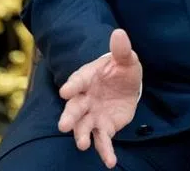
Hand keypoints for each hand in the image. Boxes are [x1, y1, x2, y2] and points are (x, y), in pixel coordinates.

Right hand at [58, 29, 142, 168]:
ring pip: (84, 127)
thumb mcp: (125, 59)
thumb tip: (120, 33)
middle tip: (64, 126)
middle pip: (74, 108)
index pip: (77, 81)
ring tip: (82, 145)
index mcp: (87, 78)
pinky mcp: (104, 127)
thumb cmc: (120, 69)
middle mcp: (85, 98)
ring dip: (82, 136)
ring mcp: (93, 115)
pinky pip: (103, 141)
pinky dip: (105, 152)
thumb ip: (121, 49)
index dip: (72, 86)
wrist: (125, 86)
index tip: (65, 91)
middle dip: (69, 117)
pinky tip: (110, 162)